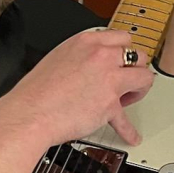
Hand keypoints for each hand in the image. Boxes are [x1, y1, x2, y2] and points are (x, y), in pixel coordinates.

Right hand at [0, 29, 153, 148]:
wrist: (30, 113)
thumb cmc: (36, 92)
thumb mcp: (58, 57)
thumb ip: (80, 56)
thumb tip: (91, 66)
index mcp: (86, 41)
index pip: (120, 37)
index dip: (122, 52)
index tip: (122, 60)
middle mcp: (101, 56)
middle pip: (136, 55)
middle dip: (134, 68)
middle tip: (126, 80)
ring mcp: (109, 79)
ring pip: (144, 77)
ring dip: (139, 89)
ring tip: (130, 99)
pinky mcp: (110, 104)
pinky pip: (126, 120)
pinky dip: (128, 130)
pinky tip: (131, 135)